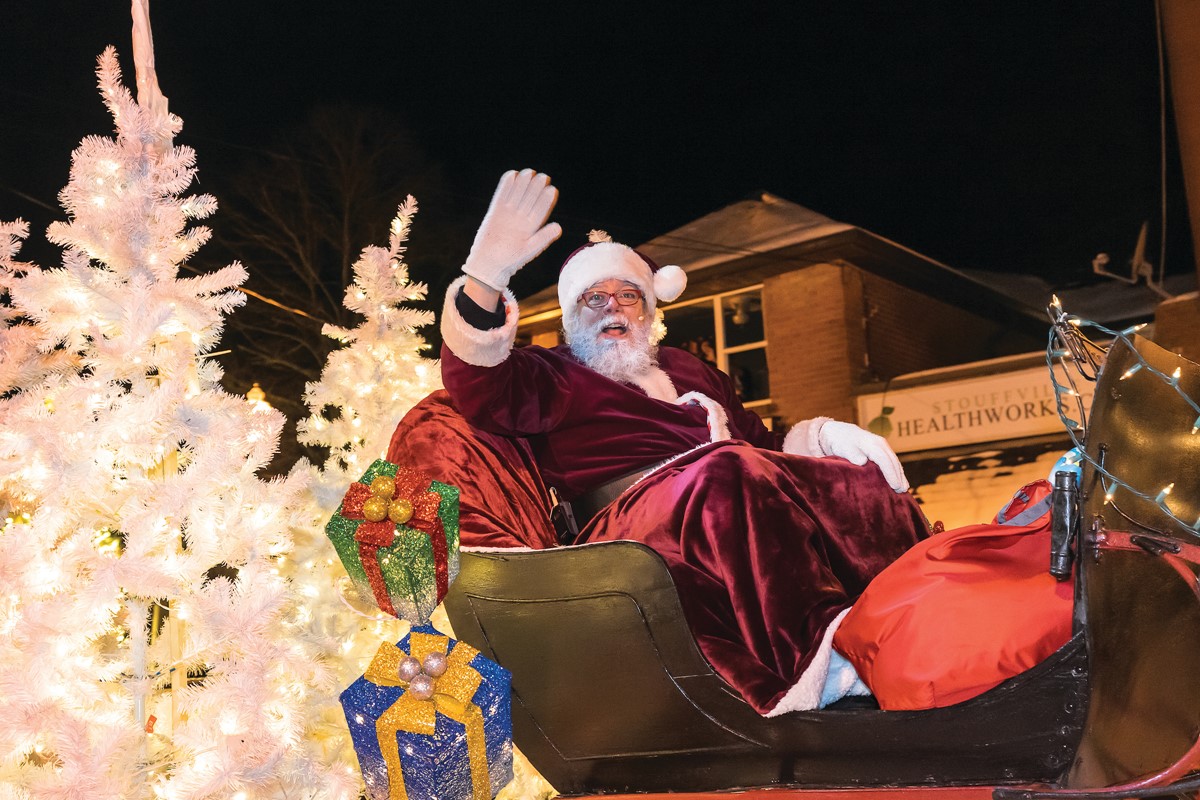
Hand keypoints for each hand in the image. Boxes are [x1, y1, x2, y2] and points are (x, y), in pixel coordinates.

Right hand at [462, 169, 561, 291]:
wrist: (489, 264)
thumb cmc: (511, 260)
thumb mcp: (529, 250)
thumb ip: (543, 238)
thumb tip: (559, 227)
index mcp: (531, 227)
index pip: (541, 210)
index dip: (546, 200)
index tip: (552, 190)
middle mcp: (521, 218)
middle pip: (530, 199)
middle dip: (536, 188)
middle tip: (543, 177)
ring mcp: (508, 214)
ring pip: (517, 195)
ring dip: (523, 184)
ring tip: (528, 173)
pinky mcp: (495, 211)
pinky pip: (501, 196)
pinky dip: (505, 186)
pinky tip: (511, 174)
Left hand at [818, 420, 909, 492]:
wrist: (840, 432)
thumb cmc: (841, 443)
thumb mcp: (844, 448)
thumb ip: (853, 455)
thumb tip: (862, 461)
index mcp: (872, 443)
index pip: (884, 460)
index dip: (890, 474)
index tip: (895, 486)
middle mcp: (880, 443)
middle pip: (892, 461)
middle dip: (898, 476)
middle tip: (902, 491)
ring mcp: (883, 446)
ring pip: (894, 461)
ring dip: (900, 475)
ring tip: (904, 489)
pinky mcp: (883, 450)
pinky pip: (892, 461)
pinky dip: (896, 471)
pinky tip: (900, 480)